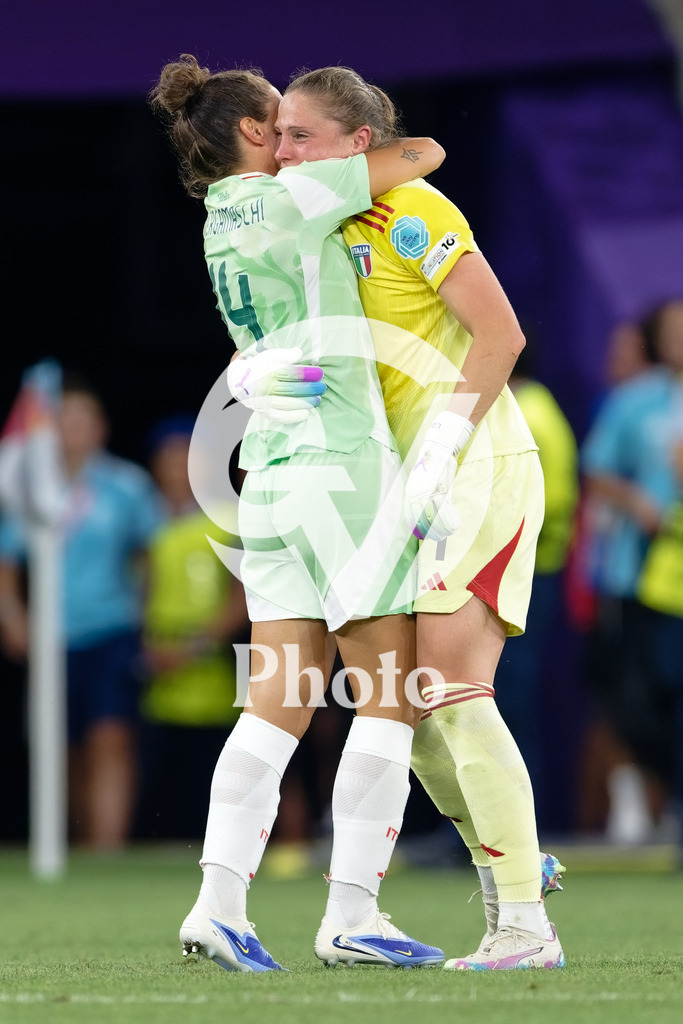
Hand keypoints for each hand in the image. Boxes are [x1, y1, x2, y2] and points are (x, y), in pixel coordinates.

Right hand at [227, 347, 325, 423]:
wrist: (238, 382)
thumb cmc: (259, 367)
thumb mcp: (269, 356)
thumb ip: (284, 355)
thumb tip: (299, 353)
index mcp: (267, 372)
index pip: (290, 373)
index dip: (307, 373)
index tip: (319, 373)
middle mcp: (265, 387)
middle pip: (291, 389)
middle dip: (310, 389)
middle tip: (322, 387)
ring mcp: (265, 402)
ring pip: (288, 403)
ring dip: (306, 402)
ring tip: (318, 400)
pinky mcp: (265, 412)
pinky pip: (281, 417)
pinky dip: (295, 416)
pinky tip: (306, 413)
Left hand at [405, 411, 474, 540]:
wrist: (438, 450)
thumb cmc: (431, 466)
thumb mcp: (421, 481)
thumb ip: (421, 495)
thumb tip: (425, 508)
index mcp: (410, 492)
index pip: (410, 517)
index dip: (417, 528)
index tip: (422, 536)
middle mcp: (417, 495)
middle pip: (422, 521)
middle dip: (431, 532)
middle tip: (437, 539)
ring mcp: (429, 493)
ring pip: (435, 519)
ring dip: (442, 529)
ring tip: (446, 535)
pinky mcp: (442, 491)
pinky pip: (446, 512)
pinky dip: (450, 521)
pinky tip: (454, 528)